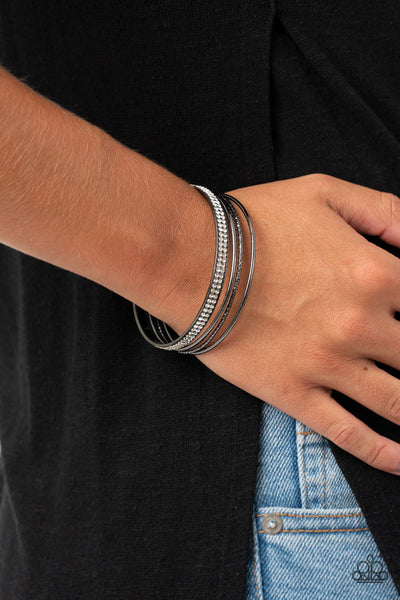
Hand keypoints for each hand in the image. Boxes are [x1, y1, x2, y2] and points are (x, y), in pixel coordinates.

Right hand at [166, 173, 399, 475]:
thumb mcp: (325, 192)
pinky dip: (382, 453)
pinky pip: (348, 432)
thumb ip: (386, 211)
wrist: (192, 260)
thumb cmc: (255, 223)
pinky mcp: (294, 392)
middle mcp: (361, 325)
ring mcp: (328, 365)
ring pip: (398, 404)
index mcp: (374, 274)